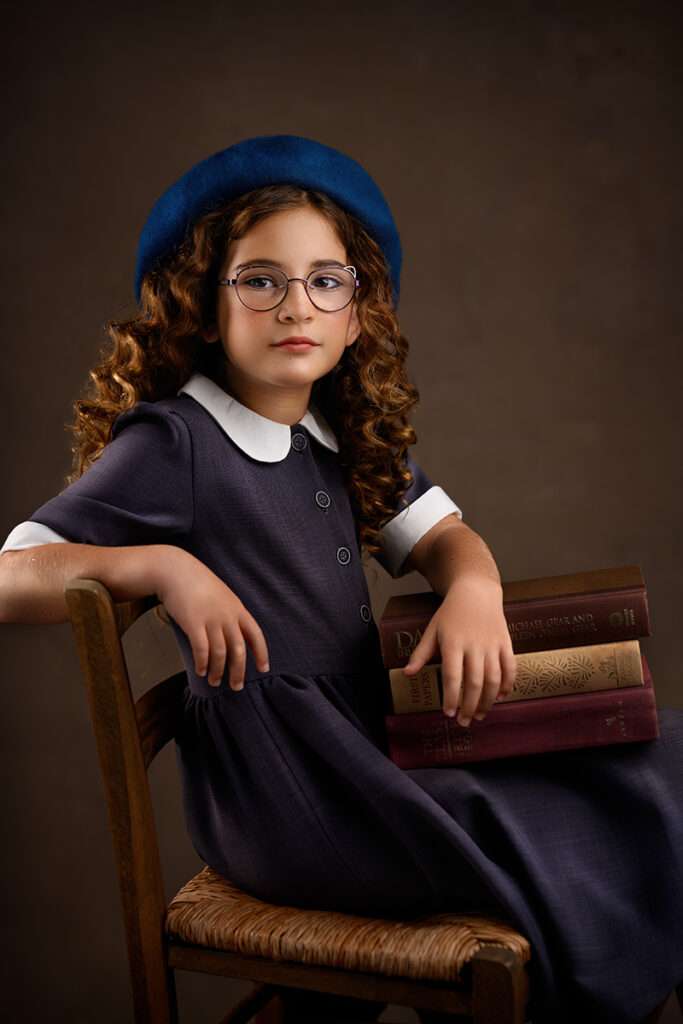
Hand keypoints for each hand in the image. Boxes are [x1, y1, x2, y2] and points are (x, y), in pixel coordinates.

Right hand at [154, 548, 269, 689]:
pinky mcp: (193, 623)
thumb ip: (231, 614)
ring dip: (217, 671)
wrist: (176, 571)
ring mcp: (211, 619)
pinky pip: (201, 650)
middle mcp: (227, 616)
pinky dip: (202, 664)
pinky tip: (200, 671)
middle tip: (236, 686)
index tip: (263, 669)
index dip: (261, 653)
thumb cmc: (198, 585)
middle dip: (239, 671)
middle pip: (239, 650)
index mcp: (238, 609)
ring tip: (214, 681)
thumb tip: (234, 636)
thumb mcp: (223, 596)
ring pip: (220, 653)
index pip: (256, 635)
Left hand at [402, 576, 515, 725]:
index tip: (448, 713)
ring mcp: (492, 644)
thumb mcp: (432, 630)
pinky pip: (510, 668)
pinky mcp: (506, 643)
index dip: (451, 697)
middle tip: (463, 721)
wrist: (476, 591)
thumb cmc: (450, 613)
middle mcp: (474, 645)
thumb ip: (421, 653)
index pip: (452, 676)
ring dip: (488, 701)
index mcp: (453, 643)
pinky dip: (508, 685)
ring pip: (494, 679)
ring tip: (479, 715)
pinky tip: (500, 698)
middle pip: (474, 682)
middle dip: (469, 706)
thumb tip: (407, 674)